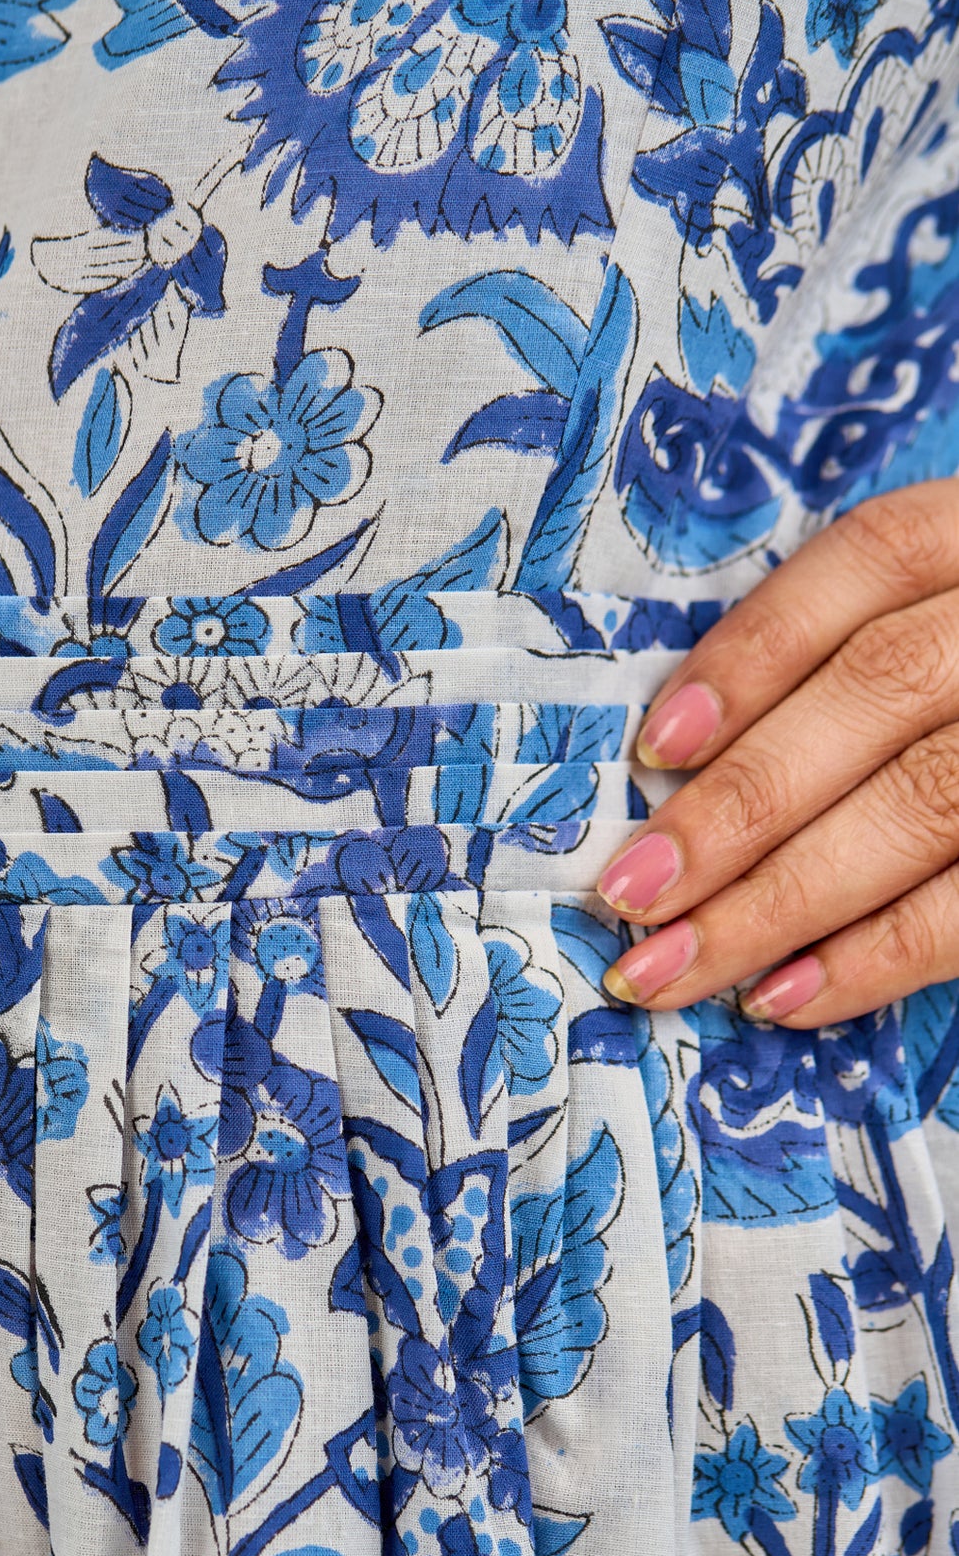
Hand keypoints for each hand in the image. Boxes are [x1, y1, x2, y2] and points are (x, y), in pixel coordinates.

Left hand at [596, 480, 958, 1027]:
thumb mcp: (938, 623)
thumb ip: (842, 664)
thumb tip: (680, 769)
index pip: (872, 560)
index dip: (757, 650)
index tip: (656, 746)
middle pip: (881, 692)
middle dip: (739, 805)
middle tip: (627, 894)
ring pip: (924, 800)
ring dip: (781, 899)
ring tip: (673, 966)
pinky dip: (879, 955)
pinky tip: (784, 995)